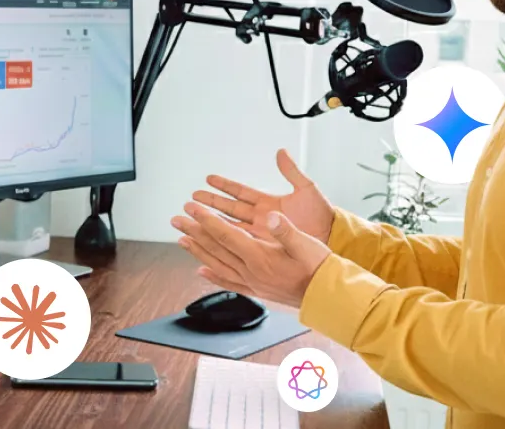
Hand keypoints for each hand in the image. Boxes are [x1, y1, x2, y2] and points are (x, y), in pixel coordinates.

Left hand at [172, 203, 330, 308]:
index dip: (207, 219)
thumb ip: (285, 230)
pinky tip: (201, 271)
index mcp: (260, 257)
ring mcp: (252, 282)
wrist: (328, 297)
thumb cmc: (319, 268)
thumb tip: (271, 216)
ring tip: (182, 240)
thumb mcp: (305, 244)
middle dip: (195, 231)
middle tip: (177, 219)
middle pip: (216, 248)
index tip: (191, 207)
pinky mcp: (258, 290)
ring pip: (217, 264)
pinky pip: (229, 282)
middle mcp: (251, 271)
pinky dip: (213, 275)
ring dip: (198, 251)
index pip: (226, 234)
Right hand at [192, 149, 334, 244]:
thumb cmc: (322, 214)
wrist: (332, 238)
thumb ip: (291, 172)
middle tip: (192, 198)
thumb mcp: (307, 189)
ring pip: (230, 226)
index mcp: (268, 202)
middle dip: (210, 203)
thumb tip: (281, 153)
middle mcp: (261, 217)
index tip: (208, 179)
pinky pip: (240, 244)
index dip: (224, 185)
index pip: (240, 191)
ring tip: (194, 218)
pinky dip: (225, 242)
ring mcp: (261, 233)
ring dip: (212, 222)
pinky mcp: (264, 247)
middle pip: (230, 209)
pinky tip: (211, 243)